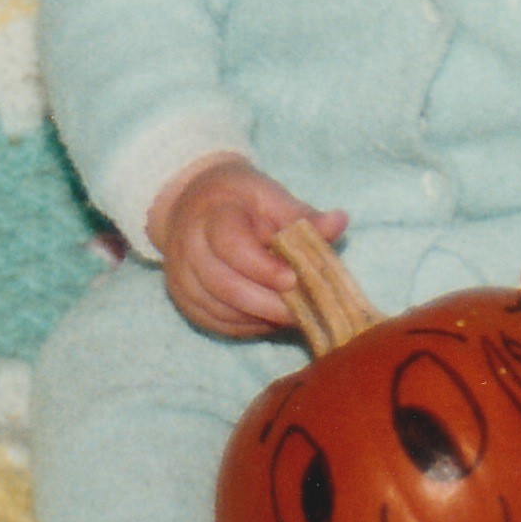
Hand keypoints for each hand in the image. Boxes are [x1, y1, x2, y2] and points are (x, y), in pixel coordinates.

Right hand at [148, 157, 347, 339]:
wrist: (194, 205)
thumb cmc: (240, 200)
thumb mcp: (270, 196)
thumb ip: (302, 215)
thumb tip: (339, 223)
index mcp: (211, 213)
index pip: (231, 245)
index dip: (263, 267)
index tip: (293, 279)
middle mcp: (188, 247)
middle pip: (225, 285)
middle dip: (268, 303)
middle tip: (303, 310)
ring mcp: (181, 277)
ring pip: (221, 310)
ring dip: (260, 317)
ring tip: (293, 316)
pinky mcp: (183, 301)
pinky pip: (216, 323)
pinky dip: (247, 326)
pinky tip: (270, 319)